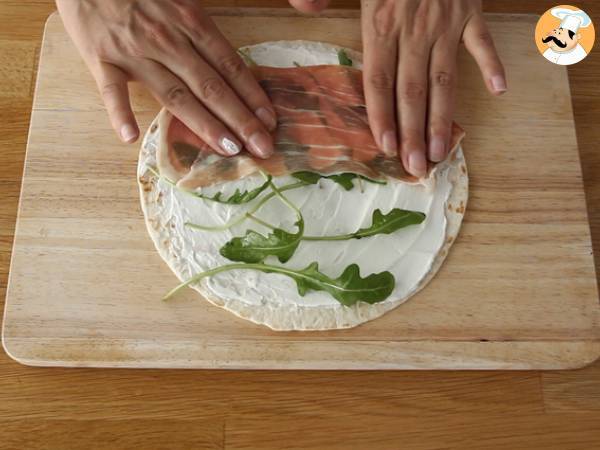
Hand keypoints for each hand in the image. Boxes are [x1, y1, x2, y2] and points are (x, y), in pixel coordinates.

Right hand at [56, 0, 278, 157]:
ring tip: (229, 149)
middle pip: (211, 87)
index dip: (252, 96)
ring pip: (175, 95)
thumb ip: (204, 28)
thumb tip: (230, 63)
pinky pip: (111, 89)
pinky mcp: (101, 58)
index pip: (230, 66)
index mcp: (191, 22)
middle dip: (241, 120)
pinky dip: (119, 113)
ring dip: (204, 124)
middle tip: (262, 147)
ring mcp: (135, 52)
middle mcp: (168, 40)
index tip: (270, 122)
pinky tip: (131, 137)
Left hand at [361, 0, 505, 175]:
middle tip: (416, 167)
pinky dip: (491, 65)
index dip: (381, 116)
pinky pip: (481, 42)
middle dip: (413, 132)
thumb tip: (302, 10)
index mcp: (381, 23)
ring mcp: (445, 23)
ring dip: (444, 118)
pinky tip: (497, 91)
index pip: (378, 81)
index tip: (385, 147)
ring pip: (445, 79)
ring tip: (442, 150)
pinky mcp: (470, 10)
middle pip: (412, 91)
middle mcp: (414, 31)